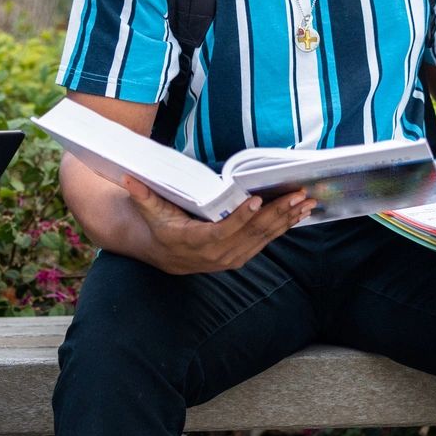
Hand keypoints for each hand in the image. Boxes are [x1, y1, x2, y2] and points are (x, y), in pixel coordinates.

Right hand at [124, 176, 312, 273]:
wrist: (164, 254)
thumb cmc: (159, 225)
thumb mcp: (149, 210)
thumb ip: (142, 194)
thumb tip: (128, 177)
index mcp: (197, 243)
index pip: (223, 231)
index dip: (241, 217)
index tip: (257, 200)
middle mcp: (218, 255)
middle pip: (252, 233)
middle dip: (278, 213)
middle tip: (298, 195)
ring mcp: (233, 257)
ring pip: (265, 237)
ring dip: (288, 219)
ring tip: (307, 202)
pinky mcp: (242, 256)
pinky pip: (266, 240)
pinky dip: (284, 226)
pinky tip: (300, 214)